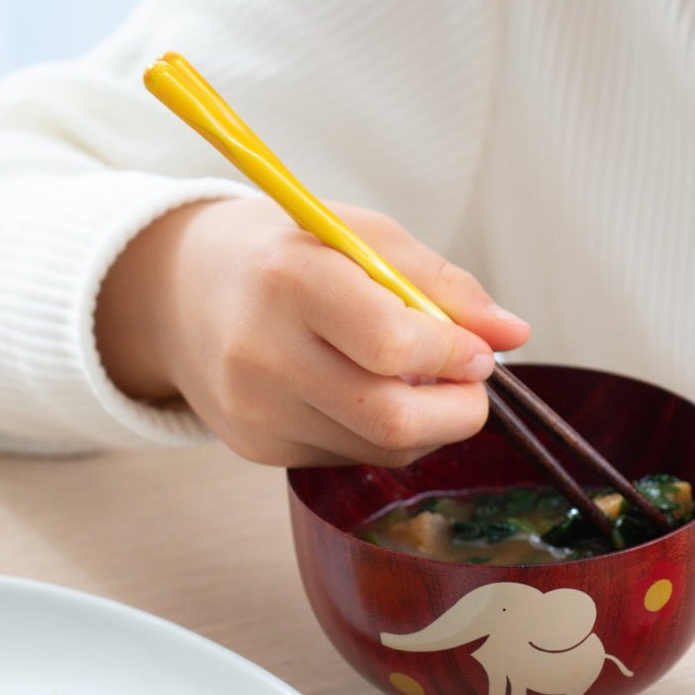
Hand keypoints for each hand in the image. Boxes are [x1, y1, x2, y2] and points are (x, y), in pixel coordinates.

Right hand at [95, 197, 529, 466]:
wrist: (180, 292)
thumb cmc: (285, 253)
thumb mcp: (362, 237)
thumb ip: (442, 285)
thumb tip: (514, 334)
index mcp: (290, 279)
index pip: (392, 345)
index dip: (454, 354)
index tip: (479, 350)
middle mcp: (262, 353)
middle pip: (391, 419)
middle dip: (459, 412)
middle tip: (473, 383)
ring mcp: (256, 411)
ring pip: (381, 448)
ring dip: (427, 423)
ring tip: (420, 378)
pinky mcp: (257, 448)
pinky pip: (351, 456)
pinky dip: (382, 433)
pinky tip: (366, 392)